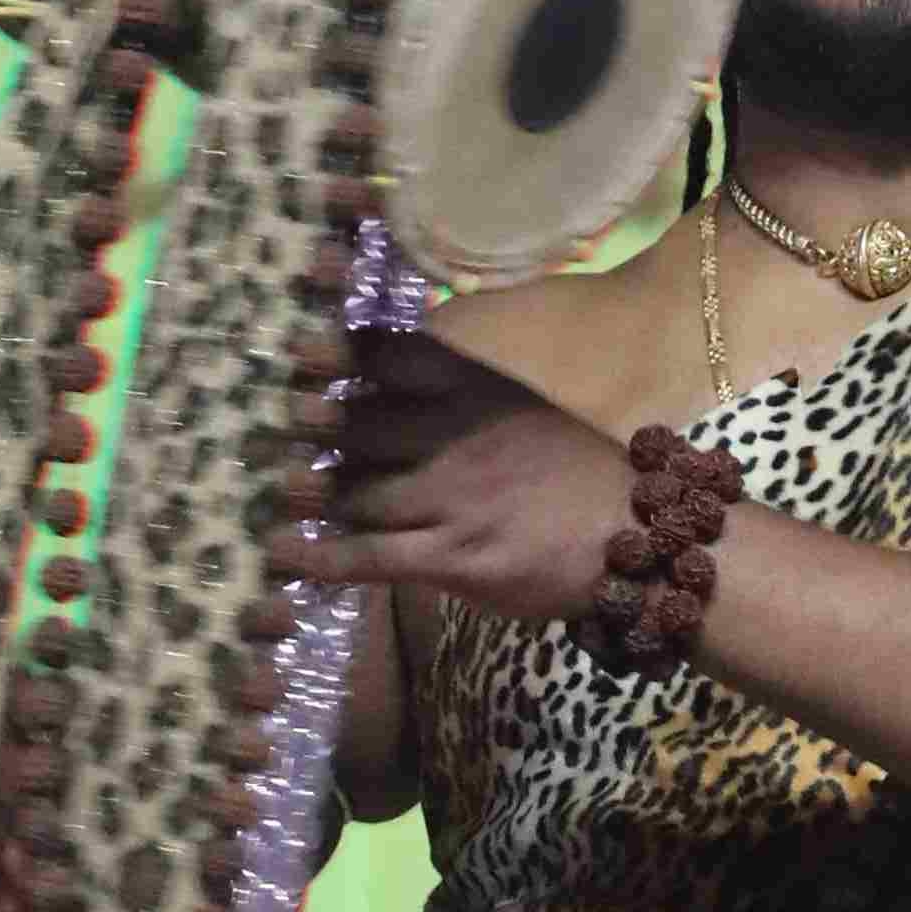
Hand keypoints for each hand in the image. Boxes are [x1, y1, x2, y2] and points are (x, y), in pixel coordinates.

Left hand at [294, 333, 634, 630]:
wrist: (640, 538)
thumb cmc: (574, 474)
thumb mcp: (519, 411)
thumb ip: (457, 397)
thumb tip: (381, 391)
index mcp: (476, 388)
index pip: (385, 355)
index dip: (331, 354)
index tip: (294, 356)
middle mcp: (457, 434)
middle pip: (353, 425)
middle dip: (308, 436)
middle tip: (270, 441)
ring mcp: (454, 496)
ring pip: (354, 491)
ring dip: (312, 498)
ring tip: (279, 497)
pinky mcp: (454, 555)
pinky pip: (370, 555)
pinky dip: (322, 557)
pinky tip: (286, 557)